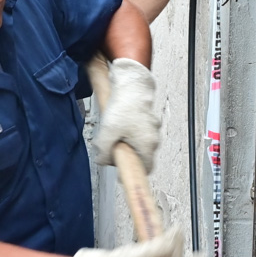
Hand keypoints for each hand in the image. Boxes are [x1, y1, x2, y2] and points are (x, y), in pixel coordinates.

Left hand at [90, 57, 161, 174]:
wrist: (132, 83)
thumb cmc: (124, 106)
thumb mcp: (108, 131)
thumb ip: (103, 151)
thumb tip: (102, 161)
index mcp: (148, 144)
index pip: (146, 169)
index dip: (134, 173)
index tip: (123, 173)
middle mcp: (154, 138)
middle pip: (141, 155)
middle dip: (127, 155)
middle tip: (113, 148)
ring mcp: (153, 128)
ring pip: (140, 142)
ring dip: (127, 142)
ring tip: (115, 132)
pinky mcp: (149, 118)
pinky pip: (140, 131)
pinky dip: (130, 131)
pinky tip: (119, 123)